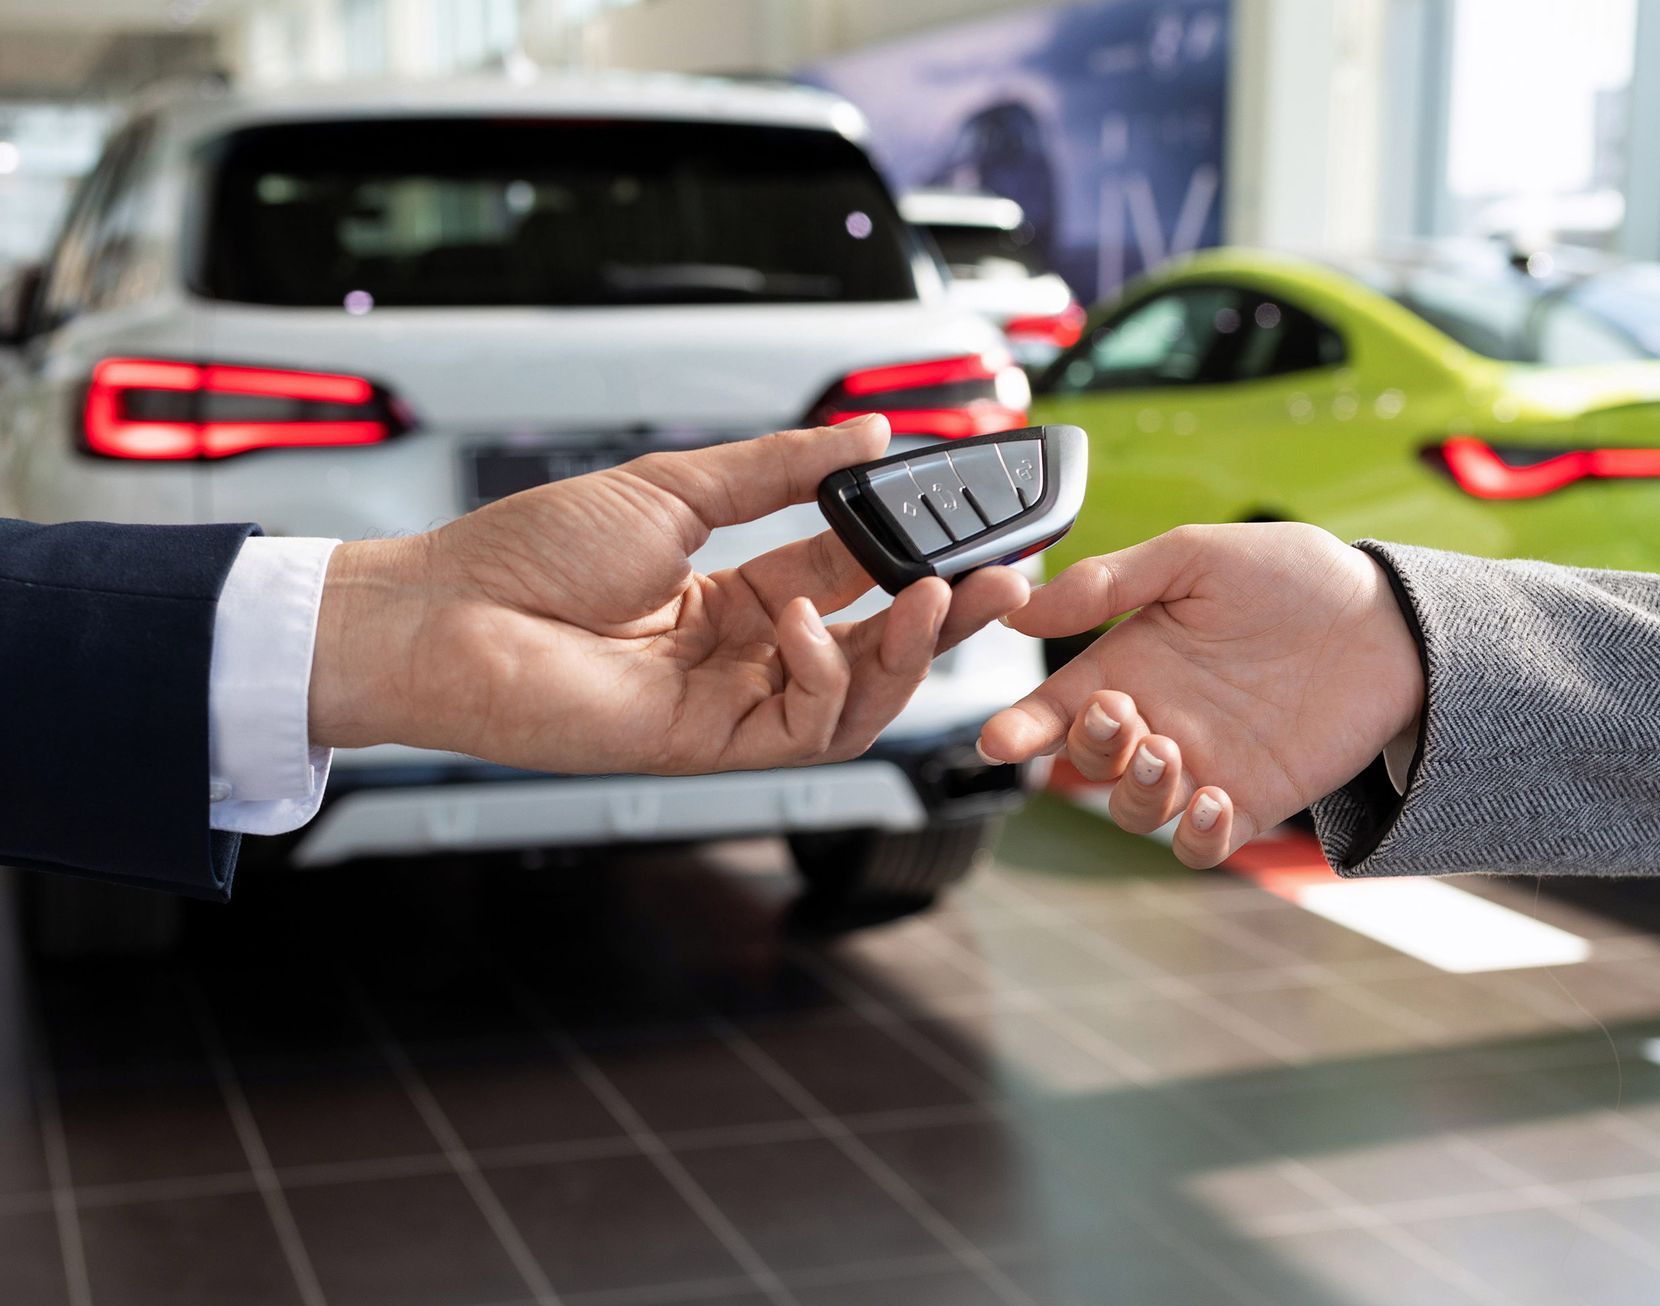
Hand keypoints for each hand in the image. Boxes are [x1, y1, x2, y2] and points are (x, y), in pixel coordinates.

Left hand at [308, 416, 1028, 772]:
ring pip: (860, 697)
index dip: (914, 553)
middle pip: (873, 643)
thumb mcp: (678, 486)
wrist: (446, 614)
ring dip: (908, 650)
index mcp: (733, 591)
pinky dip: (829, 674)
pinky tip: (809, 625)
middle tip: (1004, 579)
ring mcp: (731, 703)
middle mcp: (742, 652)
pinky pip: (810, 726)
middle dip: (943, 615)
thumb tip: (872, 435)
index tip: (968, 524)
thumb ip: (784, 468)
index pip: (851, 574)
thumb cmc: (530, 552)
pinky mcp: (713, 746)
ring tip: (933, 599)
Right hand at [979, 523, 1421, 866]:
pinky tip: (1214, 800)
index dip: (1021, 728)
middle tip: (1122, 713)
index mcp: (1131, 662)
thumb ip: (1110, 583)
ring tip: (1169, 754)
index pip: (1058, 707)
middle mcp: (1159, 719)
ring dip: (1137, 792)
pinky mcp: (1252, 801)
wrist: (1390, 620)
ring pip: (1136, 811)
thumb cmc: (1295, 578)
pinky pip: (1203, 845)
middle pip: (1088, 764)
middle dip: (1089, 748)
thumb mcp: (1196, 557)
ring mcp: (1204, 764)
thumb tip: (1023, 606)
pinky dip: (1196, 836)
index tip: (999, 738)